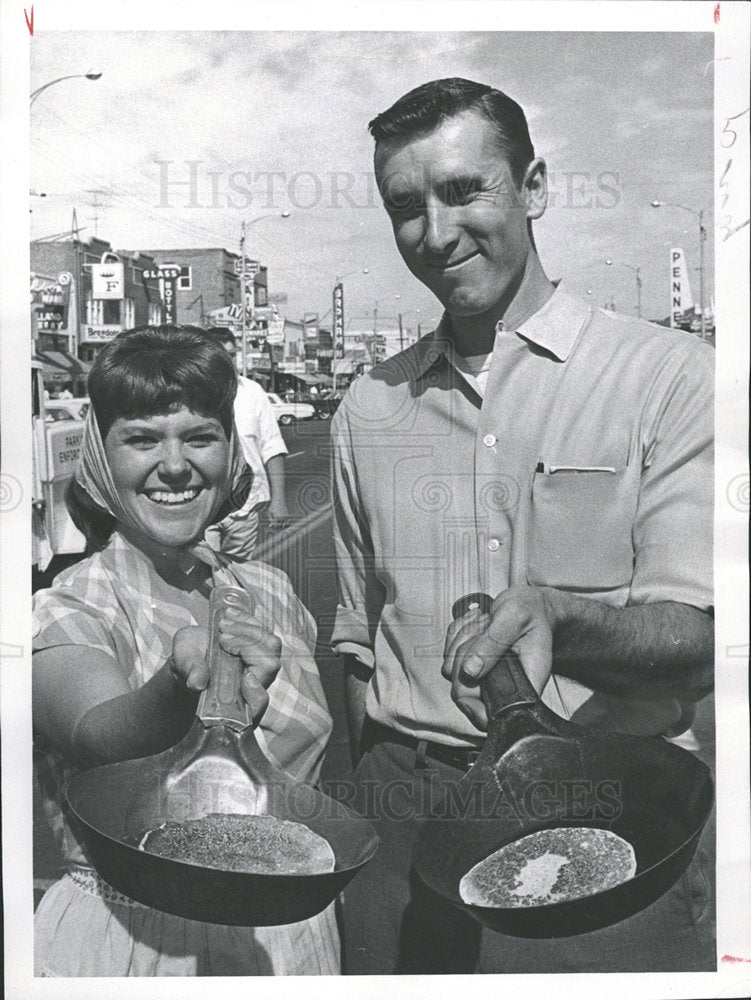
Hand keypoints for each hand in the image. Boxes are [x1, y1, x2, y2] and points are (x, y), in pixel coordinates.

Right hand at [171, 614, 282, 721]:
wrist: (192, 652)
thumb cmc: (189, 665)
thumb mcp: (184, 665)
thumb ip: (192, 672)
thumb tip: (197, 683)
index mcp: (237, 698)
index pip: (258, 701)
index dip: (256, 692)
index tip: (245, 677)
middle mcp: (256, 682)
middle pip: (270, 666)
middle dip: (248, 646)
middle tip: (221, 637)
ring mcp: (262, 662)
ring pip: (272, 645)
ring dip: (248, 630)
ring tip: (223, 624)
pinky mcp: (262, 645)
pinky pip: (265, 630)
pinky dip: (247, 619)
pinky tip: (229, 614)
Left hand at [267, 503, 290, 531]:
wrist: (279, 500)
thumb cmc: (273, 506)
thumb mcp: (269, 512)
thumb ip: (270, 519)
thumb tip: (270, 526)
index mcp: (276, 517)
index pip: (275, 526)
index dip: (273, 526)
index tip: (272, 524)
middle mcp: (282, 517)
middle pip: (280, 526)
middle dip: (277, 526)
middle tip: (275, 523)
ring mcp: (286, 516)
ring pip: (285, 525)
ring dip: (282, 525)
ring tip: (278, 522)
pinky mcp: (288, 515)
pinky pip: (287, 522)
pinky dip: (285, 523)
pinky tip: (282, 521)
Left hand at [441, 585, 555, 730]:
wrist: (529, 602)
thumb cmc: (530, 610)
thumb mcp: (515, 617)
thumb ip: (494, 642)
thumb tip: (470, 671)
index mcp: (526, 681)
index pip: (499, 716)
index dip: (477, 709)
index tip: (468, 678)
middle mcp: (504, 684)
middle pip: (465, 692)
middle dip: (465, 655)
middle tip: (483, 629)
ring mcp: (485, 676)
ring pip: (453, 670)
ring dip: (462, 639)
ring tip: (485, 623)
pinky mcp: (471, 665)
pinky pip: (449, 654)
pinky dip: (457, 634)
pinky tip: (478, 623)